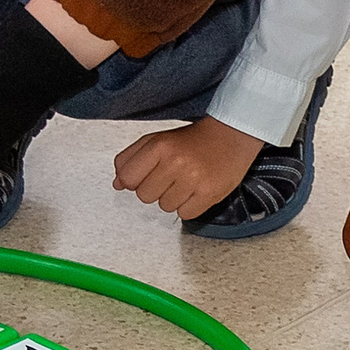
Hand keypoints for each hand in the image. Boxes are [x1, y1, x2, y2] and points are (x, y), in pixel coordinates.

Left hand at [112, 116, 261, 219]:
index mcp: (159, 146)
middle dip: (155, 189)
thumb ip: (132, 158)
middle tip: (170, 176)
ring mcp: (193, 179)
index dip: (134, 180)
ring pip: (164, 207)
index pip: (128, 178)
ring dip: (173, 198)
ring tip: (186, 181)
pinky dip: (188, 206)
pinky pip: (184, 215)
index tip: (146, 175)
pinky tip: (196, 190)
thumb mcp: (158, 139)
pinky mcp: (209, 193)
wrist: (231, 135)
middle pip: (144, 196)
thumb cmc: (193, 140)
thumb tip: (117, 183)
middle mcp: (175, 162)